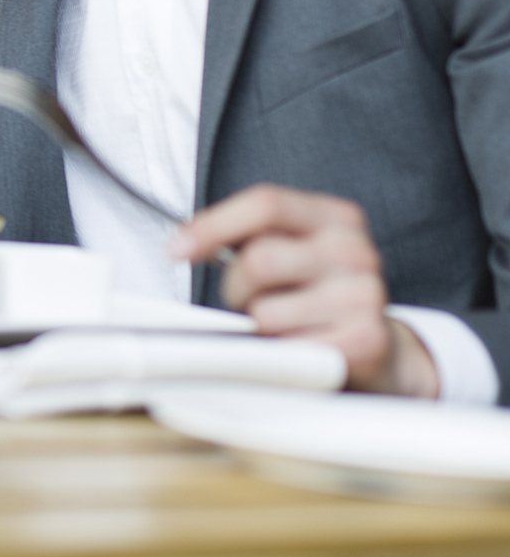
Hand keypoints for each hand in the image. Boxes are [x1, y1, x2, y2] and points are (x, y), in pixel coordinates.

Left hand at [172, 184, 438, 396]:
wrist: (380, 350)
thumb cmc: (316, 294)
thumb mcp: (292, 251)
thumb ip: (248, 236)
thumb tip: (182, 243)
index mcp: (337, 217)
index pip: (267, 203)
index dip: (213, 224)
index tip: (177, 249)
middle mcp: (357, 250)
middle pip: (259, 260)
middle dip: (236, 287)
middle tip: (251, 299)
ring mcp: (366, 295)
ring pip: (266, 311)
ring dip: (258, 325)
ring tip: (285, 322)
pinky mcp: (365, 341)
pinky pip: (287, 349)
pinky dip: (279, 352)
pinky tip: (301, 344)